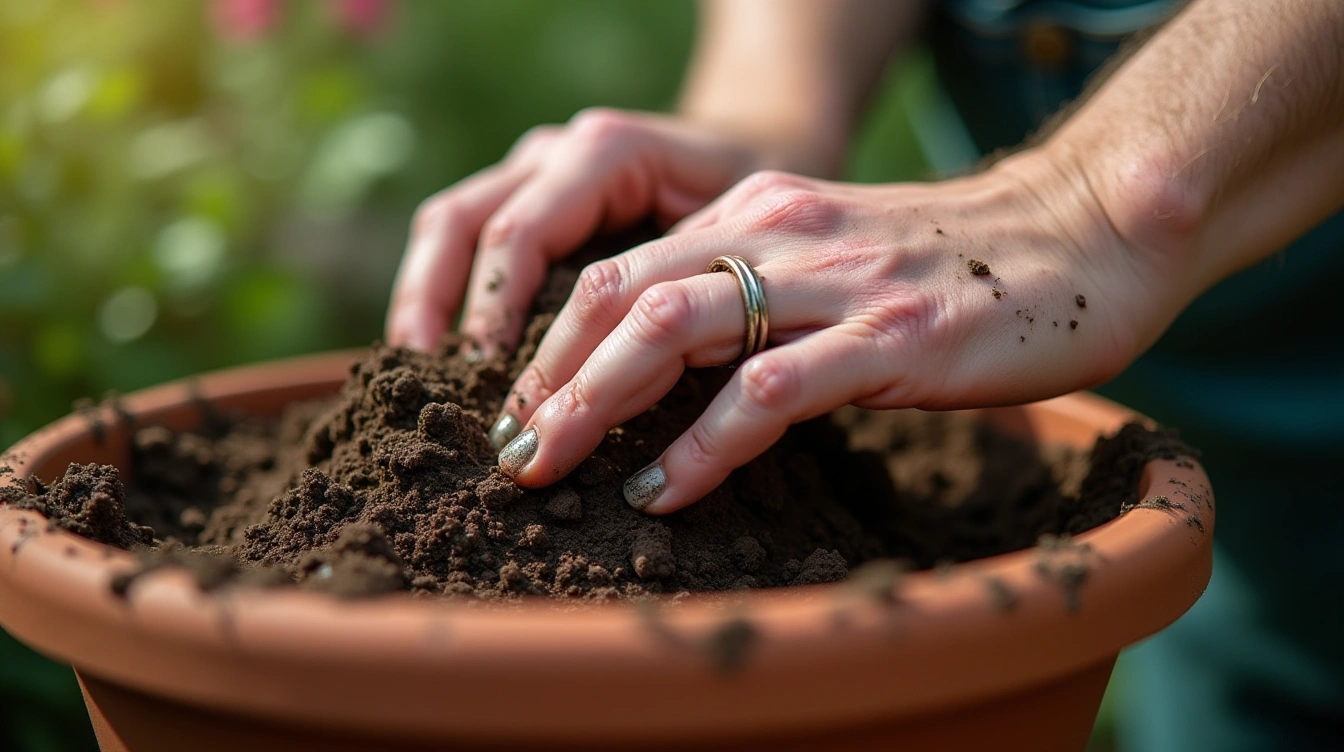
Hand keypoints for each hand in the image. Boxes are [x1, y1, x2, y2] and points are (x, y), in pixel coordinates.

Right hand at [385, 108, 767, 353]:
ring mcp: (534, 170)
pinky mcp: (527, 194)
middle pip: (461, 220)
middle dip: (435, 302)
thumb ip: (680, 280)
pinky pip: (466, 235)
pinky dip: (446, 291)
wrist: (758, 146)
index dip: (495, 307)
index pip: (521, 233)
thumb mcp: (738, 233)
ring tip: (418, 370)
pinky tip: (443, 351)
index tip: (491, 376)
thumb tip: (626, 372)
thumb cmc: (756, 198)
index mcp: (603, 153)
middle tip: (429, 378)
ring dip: (425, 297)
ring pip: (450, 223)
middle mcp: (556, 153)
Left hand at [492, 150, 1181, 513]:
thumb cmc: (956, 264)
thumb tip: (673, 360)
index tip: (521, 406)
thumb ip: (758, 290)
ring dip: (596, 402)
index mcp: (759, 213)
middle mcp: (781, 233)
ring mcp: (836, 283)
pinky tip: (666, 488)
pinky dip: (704, 444)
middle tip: (512, 447)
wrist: (1083, 233)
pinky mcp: (892, 338)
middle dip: (549, 375)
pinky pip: (770, 389)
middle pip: (624, 293)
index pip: (624, 269)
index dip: (555, 339)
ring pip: (675, 329)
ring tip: (552, 464)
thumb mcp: (833, 258)